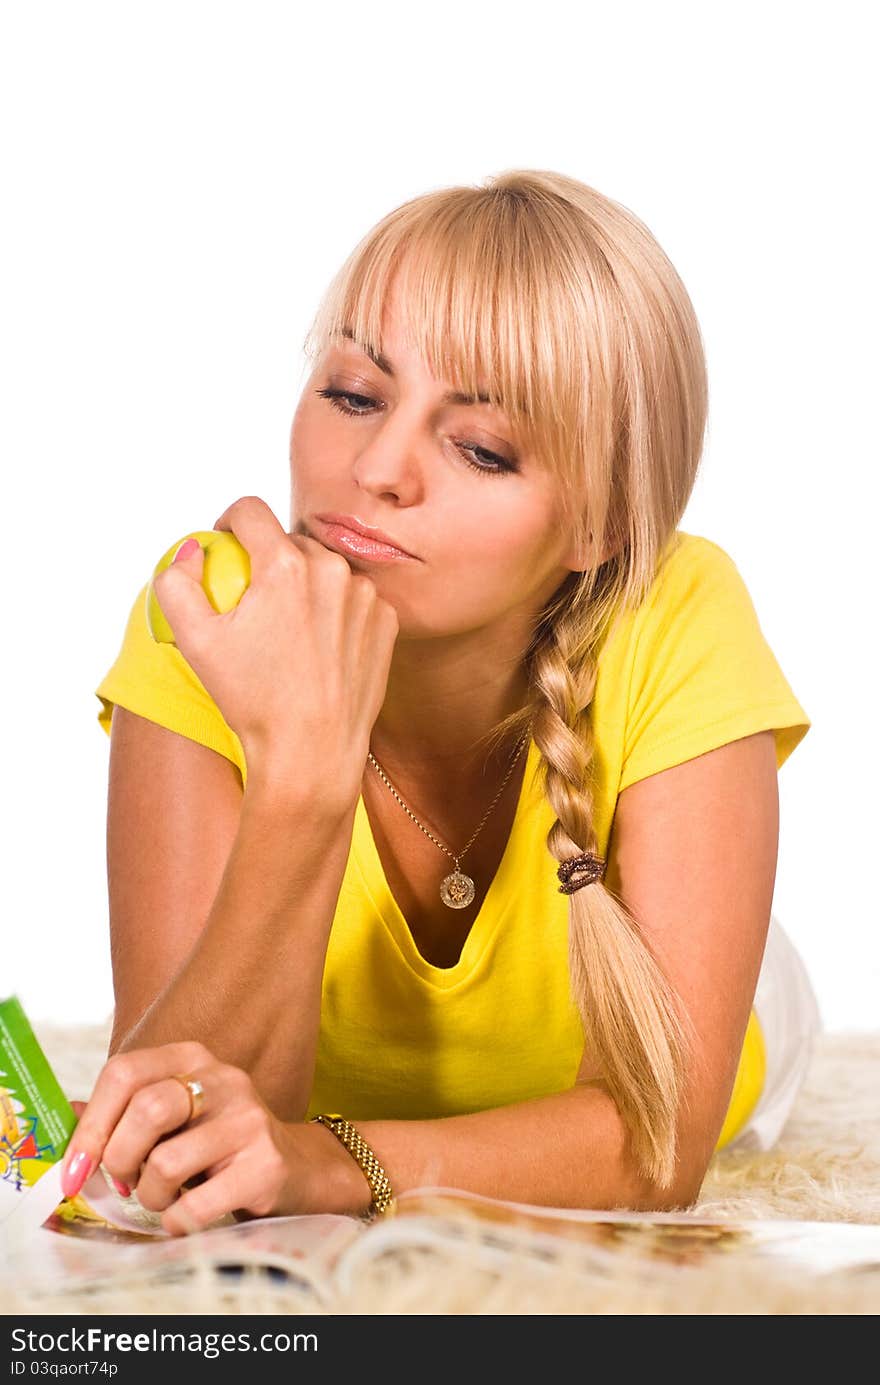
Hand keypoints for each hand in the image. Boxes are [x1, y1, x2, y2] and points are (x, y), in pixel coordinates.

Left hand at [59, 1041, 351, 1234]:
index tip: (76, 1168)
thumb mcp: (175, 1116)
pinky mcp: (265, 1166)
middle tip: (125, 1182)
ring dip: (150, 1196)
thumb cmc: (218, 1143)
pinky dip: (176, 1221)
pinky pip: (194, 1205)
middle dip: (119, 1158)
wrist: (297, 1167)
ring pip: (166, 1163)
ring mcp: (249, 1120)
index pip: (124, 1071)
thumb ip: (123, 1112)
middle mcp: (223, 1079)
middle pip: (146, 1110)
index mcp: (192, 1058)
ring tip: (163, 1197)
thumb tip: (66, 1116)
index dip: (91, 1124)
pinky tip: (185, 1216)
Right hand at [151, 496, 399, 808]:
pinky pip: (354, 600)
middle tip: (255, 604)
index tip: (225, 544)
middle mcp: (332, 569)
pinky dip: (336, 613)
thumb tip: (193, 550)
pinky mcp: (386, 621)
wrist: (311, 751)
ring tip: (290, 632)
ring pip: (325, 570)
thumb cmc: (251, 700)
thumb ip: (177, 582)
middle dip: (269, 560)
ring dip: (306, 586)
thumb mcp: (194, 642)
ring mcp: (366, 595)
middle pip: (290, 541)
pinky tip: (320, 649)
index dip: (228, 520)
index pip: (250, 510)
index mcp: (285, 564)